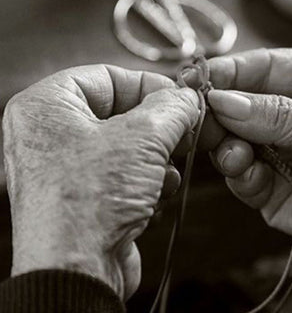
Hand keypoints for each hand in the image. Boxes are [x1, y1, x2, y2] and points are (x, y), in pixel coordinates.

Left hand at [2, 65, 198, 299]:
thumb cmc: (89, 202)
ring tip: (165, 169)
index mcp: (47, 105)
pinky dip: (146, 180)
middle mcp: (51, 134)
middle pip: (119, 112)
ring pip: (127, 144)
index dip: (148, 84)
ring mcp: (66, 167)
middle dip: (157, 127)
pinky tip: (155, 193)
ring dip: (155, 157)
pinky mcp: (85, 195)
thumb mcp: (144, 138)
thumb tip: (187, 98)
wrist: (78, 273)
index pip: (107, 76)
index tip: (179, 96)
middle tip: (183, 130)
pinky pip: (123, 171)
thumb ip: (172, 107)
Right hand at [207, 48, 291, 303]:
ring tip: (236, 154)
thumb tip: (226, 101)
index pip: (264, 67)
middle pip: (241, 103)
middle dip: (221, 112)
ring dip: (228, 146)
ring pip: (234, 139)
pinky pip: (242, 175)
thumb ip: (280, 116)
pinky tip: (251, 175)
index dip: (230, 71)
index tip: (199, 78)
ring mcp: (280, 150)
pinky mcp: (271, 185)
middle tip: (202, 118)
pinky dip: (240, 175)